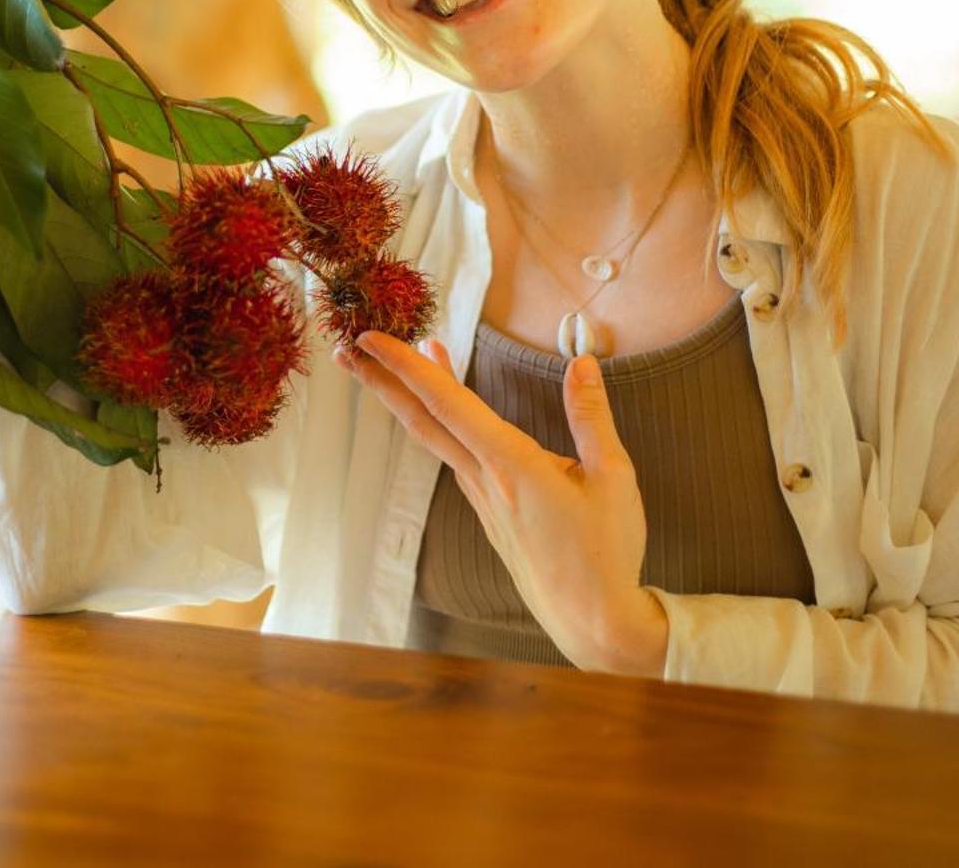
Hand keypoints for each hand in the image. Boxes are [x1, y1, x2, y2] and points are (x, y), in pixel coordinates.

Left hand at [336, 332, 669, 675]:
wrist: (594, 621)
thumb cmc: (606, 551)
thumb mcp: (613, 477)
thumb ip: (591, 417)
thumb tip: (582, 363)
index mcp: (512, 464)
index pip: (448, 403)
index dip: (407, 366)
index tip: (373, 337)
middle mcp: (485, 480)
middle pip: (421, 421)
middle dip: (382, 382)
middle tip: (346, 349)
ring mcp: (483, 501)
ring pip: (434, 441)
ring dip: (408, 402)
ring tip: (391, 368)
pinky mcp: (490, 517)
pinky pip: (454, 460)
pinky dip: (439, 428)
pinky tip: (447, 419)